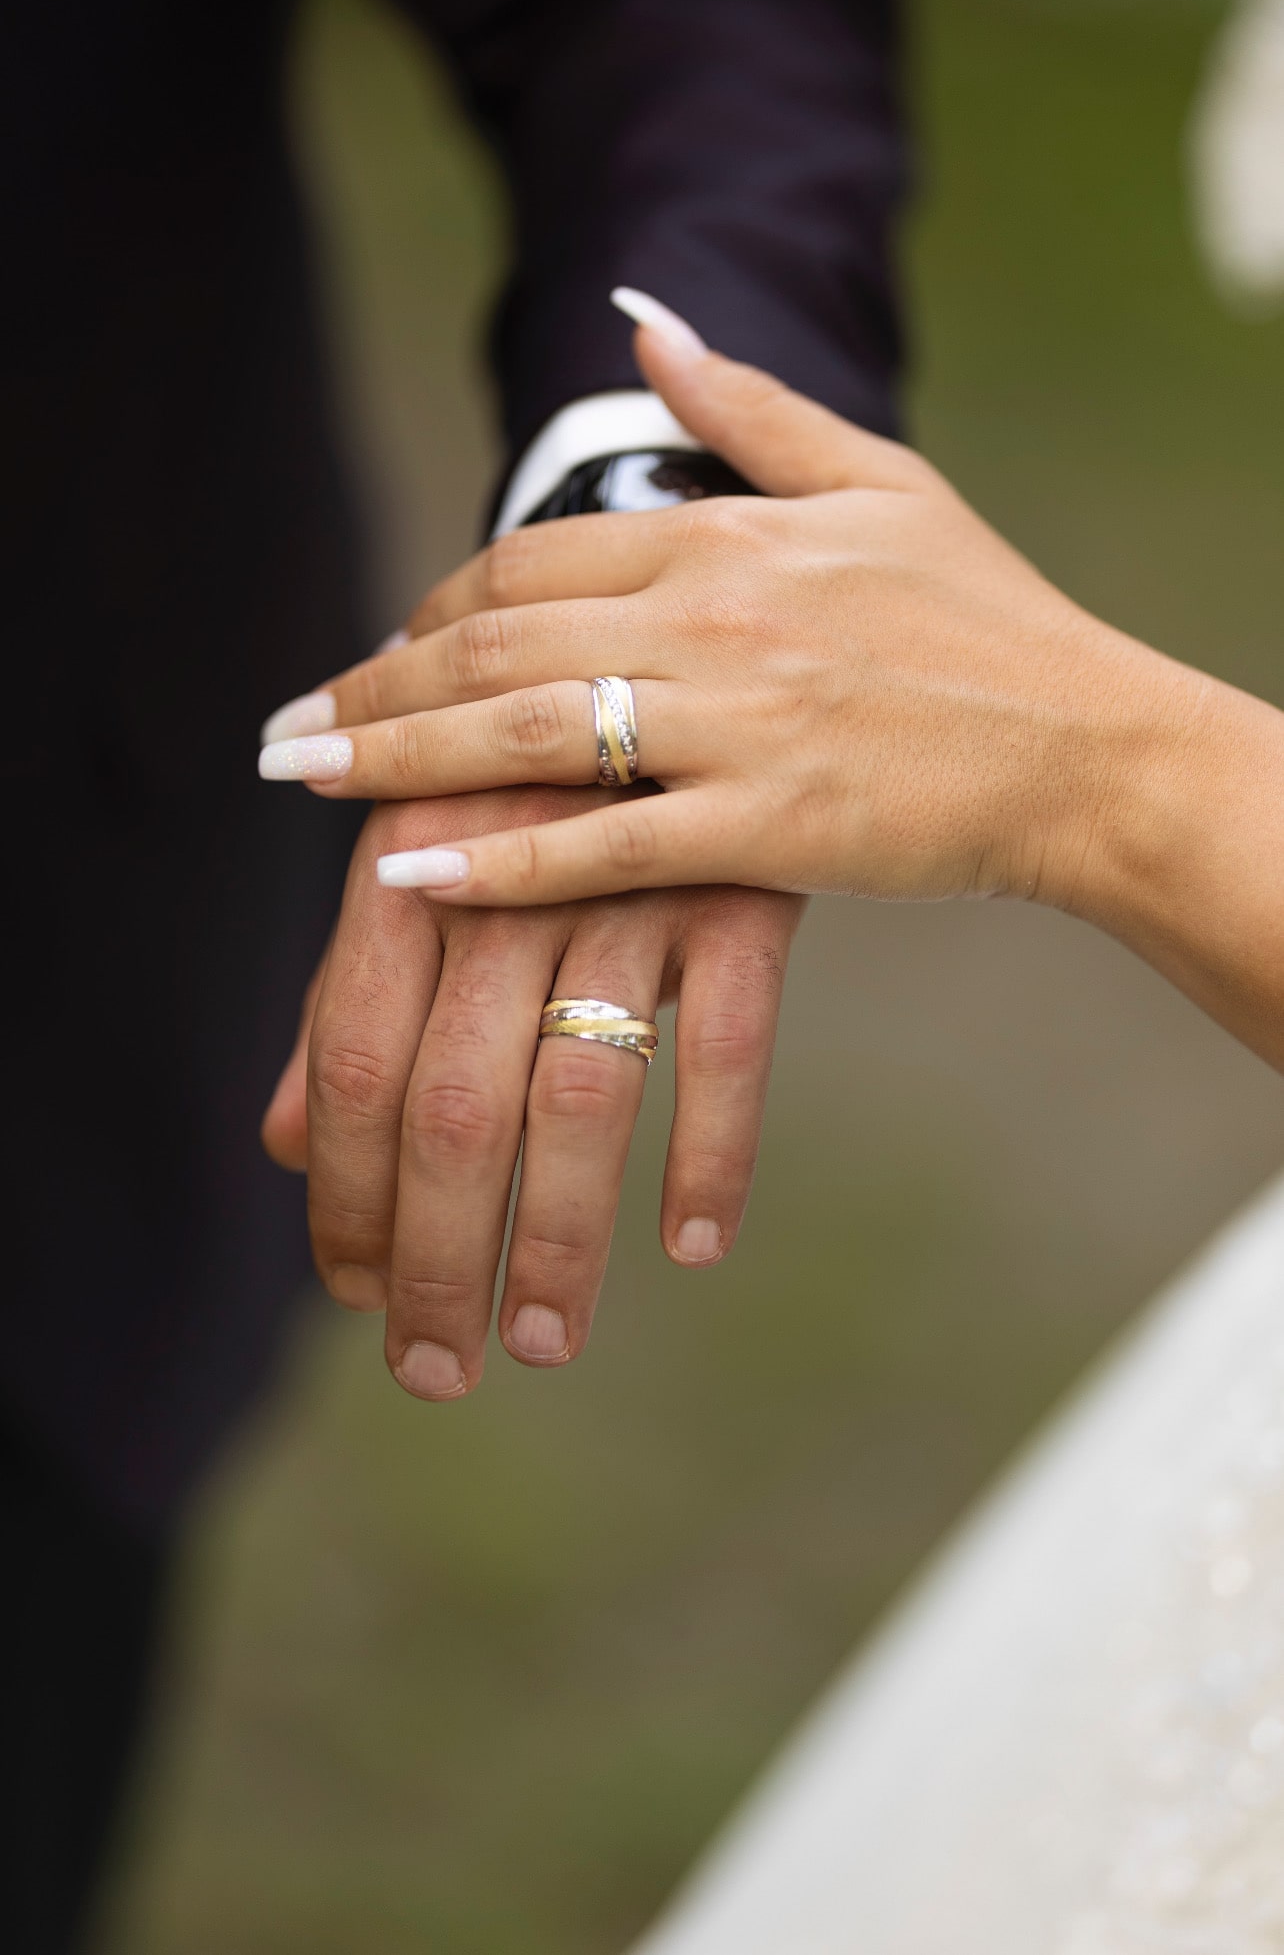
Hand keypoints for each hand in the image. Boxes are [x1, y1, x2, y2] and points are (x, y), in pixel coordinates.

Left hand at [256, 338, 1148, 916]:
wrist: (1085, 744)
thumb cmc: (984, 616)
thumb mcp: (878, 476)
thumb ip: (748, 404)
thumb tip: (644, 318)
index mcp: (726, 533)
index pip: (526, 560)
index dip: (430, 607)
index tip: (380, 653)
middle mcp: (711, 618)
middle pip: (491, 645)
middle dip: (368, 686)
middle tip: (282, 734)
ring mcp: (736, 725)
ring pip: (520, 735)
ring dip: (391, 760)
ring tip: (304, 784)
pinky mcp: (766, 828)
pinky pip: (600, 845)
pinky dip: (497, 862)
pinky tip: (408, 874)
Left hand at [261, 786, 800, 1397]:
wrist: (685, 672)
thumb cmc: (530, 800)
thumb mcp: (430, 872)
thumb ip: (356, 1000)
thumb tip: (287, 1148)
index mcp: (407, 861)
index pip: (359, 1061)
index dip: (348, 1194)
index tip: (355, 1296)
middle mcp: (509, 868)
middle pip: (456, 1100)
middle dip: (437, 1256)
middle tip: (438, 1369)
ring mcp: (633, 881)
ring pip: (582, 1093)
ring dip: (556, 1237)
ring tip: (541, 1340)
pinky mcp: (745, 895)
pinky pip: (727, 1049)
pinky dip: (712, 1155)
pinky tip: (692, 1246)